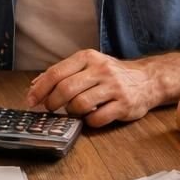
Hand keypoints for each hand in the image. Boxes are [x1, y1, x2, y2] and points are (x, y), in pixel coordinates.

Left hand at [26, 50, 155, 125]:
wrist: (148, 80)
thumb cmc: (112, 74)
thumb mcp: (88, 65)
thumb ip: (62, 72)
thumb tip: (34, 85)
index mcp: (88, 58)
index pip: (56, 73)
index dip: (40, 89)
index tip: (31, 100)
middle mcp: (101, 70)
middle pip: (65, 89)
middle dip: (52, 102)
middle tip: (50, 109)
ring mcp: (113, 88)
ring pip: (80, 104)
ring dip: (71, 112)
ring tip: (74, 111)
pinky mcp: (123, 105)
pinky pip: (97, 118)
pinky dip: (88, 121)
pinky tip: (90, 117)